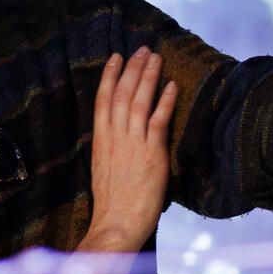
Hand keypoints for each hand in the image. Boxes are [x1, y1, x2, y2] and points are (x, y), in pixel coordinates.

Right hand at [82, 49, 175, 251]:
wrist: (116, 224)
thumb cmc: (112, 205)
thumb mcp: (104, 170)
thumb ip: (111, 150)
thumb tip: (119, 140)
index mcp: (100, 141)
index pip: (103, 100)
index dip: (111, 76)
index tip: (117, 57)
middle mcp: (114, 137)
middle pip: (123, 94)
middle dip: (133, 69)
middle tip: (142, 49)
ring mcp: (132, 143)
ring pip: (139, 101)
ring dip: (149, 77)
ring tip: (156, 58)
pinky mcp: (151, 154)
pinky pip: (158, 121)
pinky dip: (165, 101)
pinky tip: (172, 86)